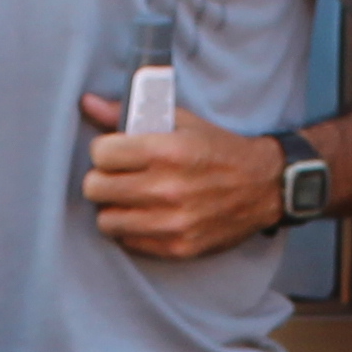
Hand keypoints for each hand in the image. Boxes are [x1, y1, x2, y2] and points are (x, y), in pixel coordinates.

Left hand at [75, 98, 285, 260]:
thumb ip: (129, 114)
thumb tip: (87, 103)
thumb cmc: (219, 149)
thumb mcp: (181, 121)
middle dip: (102, 179)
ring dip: (113, 208)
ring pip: (106, 220)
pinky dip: (130, 229)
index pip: (100, 153)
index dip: (104, 151)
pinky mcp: (177, 247)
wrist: (264, 186)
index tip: (115, 153)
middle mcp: (167, 188)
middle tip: (118, 177)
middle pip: (95, 188)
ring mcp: (172, 222)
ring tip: (129, 198)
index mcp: (166, 151)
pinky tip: (145, 216)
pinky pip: (128, 242)